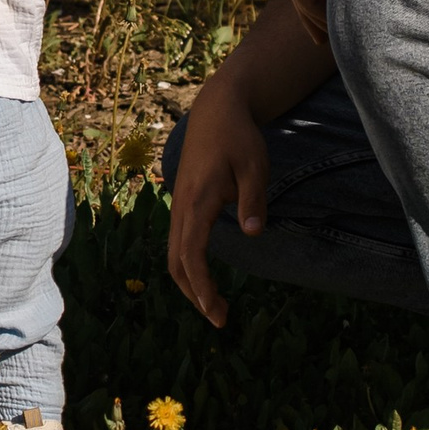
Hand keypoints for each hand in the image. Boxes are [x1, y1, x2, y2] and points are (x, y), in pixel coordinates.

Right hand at [164, 73, 270, 329]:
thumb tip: (252, 234)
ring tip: (214, 306)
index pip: (192, 254)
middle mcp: (182, 206)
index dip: (201, 286)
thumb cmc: (239, 137)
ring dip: (190, 283)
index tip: (214, 310)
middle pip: (176, 262)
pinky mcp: (183, 203)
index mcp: (198, 200)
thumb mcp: (254, 166)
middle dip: (194, 294)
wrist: (217, 109)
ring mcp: (179, 205)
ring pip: (174, 254)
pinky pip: (179, 243)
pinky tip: (204, 277)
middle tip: (220, 320)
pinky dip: (188, 267)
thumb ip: (252, 201)